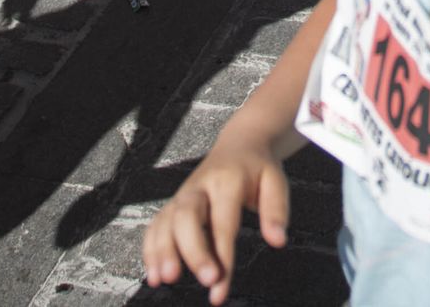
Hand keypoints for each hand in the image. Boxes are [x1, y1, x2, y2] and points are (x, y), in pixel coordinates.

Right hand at [143, 133, 290, 305]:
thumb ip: (276, 209)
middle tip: (205, 279)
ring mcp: (183, 194)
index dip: (222, 254)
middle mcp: (200, 186)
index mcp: (228, 180)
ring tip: (165, 279)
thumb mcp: (276, 180)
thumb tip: (278, 240)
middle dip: (193, 250)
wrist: (239, 144)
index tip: (221, 284)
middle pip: (187, 216)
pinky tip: (154, 274)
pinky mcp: (174, 203)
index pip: (223, 221)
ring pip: (166, 220)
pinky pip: (156, 225)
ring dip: (163, 251)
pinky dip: (151, 248)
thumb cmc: (258, 168)